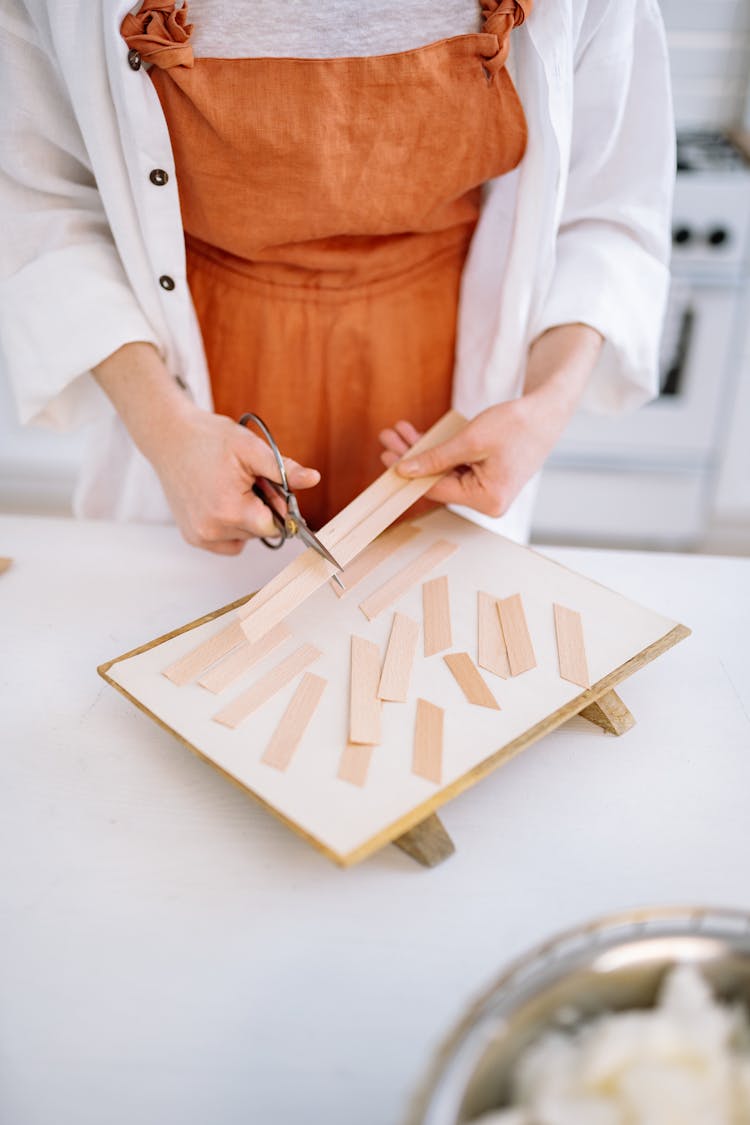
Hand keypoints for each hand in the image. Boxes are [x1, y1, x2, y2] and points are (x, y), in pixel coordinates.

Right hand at [150, 404, 319, 554]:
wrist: (170, 438)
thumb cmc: (208, 439)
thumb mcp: (251, 448)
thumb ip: (284, 469)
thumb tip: (314, 479)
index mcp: (230, 510)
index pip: (274, 526)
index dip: (278, 506)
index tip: (268, 486)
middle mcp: (212, 529)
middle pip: (260, 531)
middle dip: (262, 508)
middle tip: (246, 480)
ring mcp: (200, 536)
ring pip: (245, 538)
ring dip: (245, 518)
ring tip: (230, 488)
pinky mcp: (193, 537)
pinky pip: (227, 543)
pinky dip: (231, 526)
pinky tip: (220, 502)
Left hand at [379, 324, 603, 516]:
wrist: (547, 413)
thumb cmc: (516, 425)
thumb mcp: (471, 439)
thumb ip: (436, 458)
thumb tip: (404, 471)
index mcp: (487, 499)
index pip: (437, 490)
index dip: (409, 473)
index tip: (386, 456)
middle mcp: (488, 502)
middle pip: (438, 481)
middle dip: (411, 458)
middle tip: (387, 438)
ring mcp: (488, 491)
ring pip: (444, 472)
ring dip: (421, 452)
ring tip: (398, 432)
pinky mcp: (487, 479)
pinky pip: (456, 467)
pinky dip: (439, 451)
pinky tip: (418, 436)